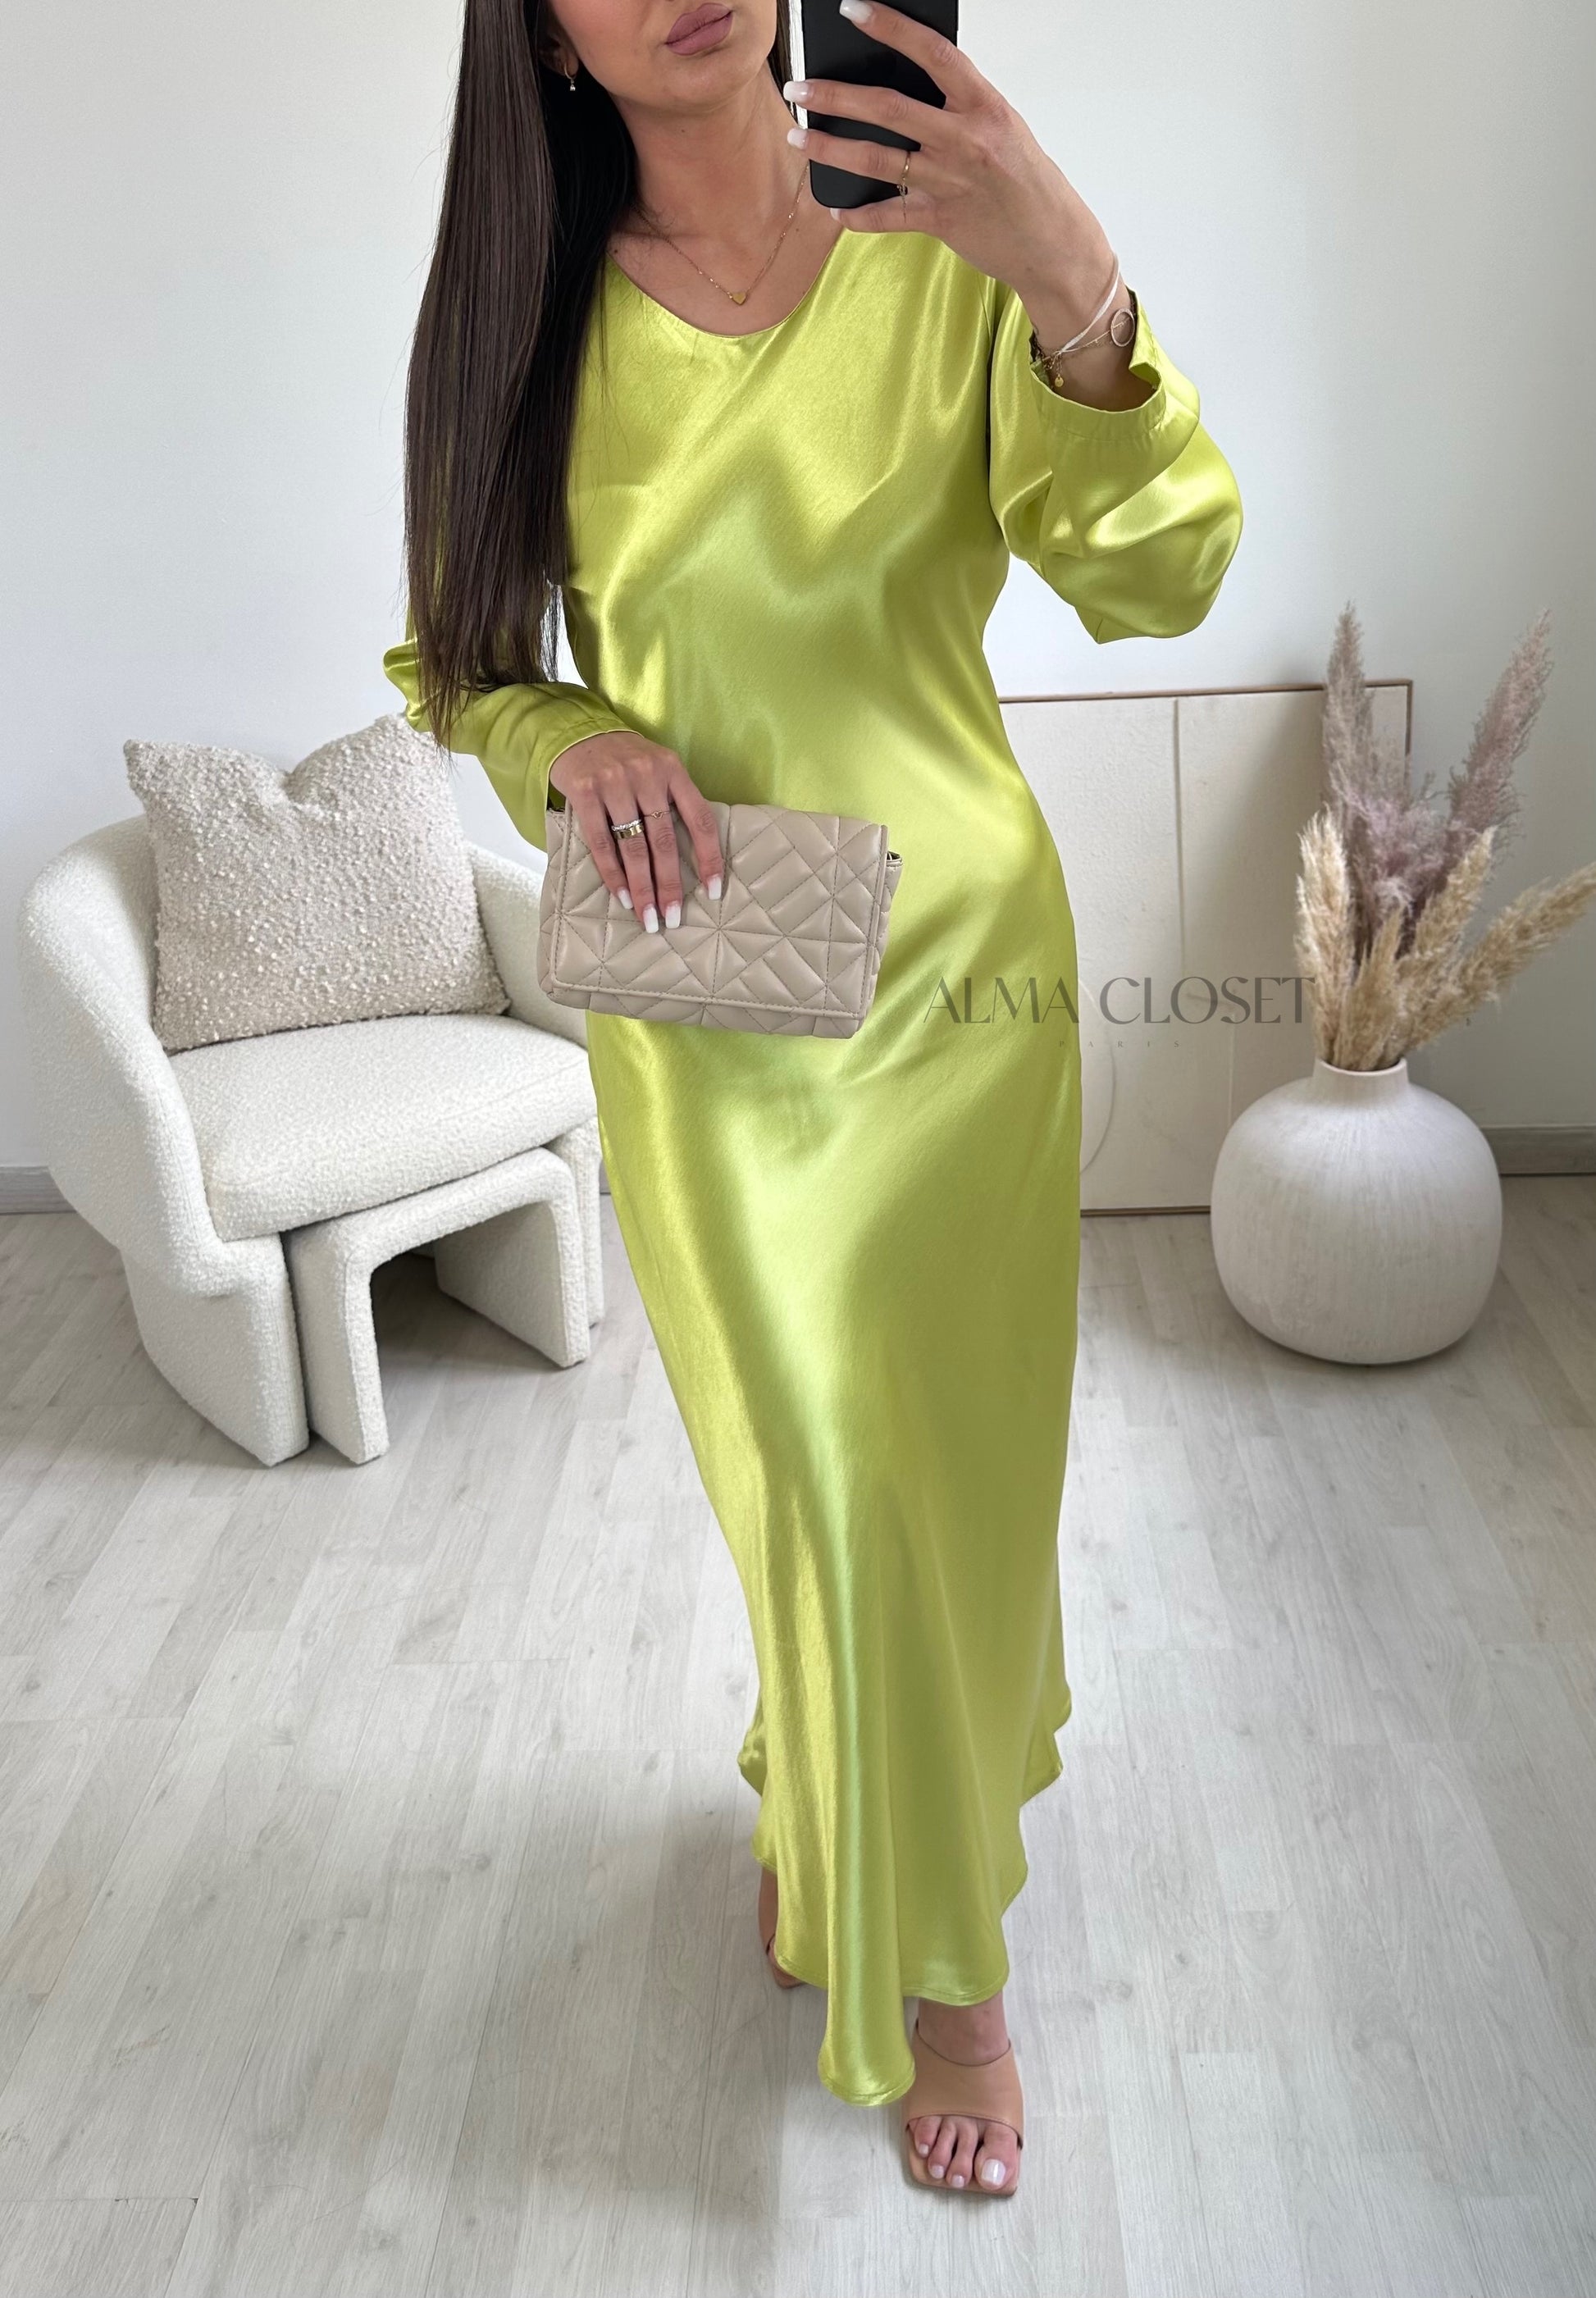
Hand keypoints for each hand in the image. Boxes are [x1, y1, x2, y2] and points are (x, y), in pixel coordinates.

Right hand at [549, 731, 724, 932]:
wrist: (578, 732)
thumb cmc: (625, 760)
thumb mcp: (658, 769)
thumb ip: (675, 801)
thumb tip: (693, 858)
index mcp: (673, 770)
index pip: (700, 819)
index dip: (709, 858)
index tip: (713, 891)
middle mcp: (646, 775)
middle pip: (665, 841)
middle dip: (670, 885)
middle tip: (672, 917)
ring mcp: (614, 783)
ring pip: (634, 847)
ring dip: (642, 887)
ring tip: (648, 916)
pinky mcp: (585, 792)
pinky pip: (601, 843)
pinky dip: (613, 873)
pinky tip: (622, 896)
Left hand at [782, 1, 1124, 361]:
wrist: (1053, 243)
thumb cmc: (1027, 180)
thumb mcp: (1000, 128)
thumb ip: (958, 107)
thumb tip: (906, 87)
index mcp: (985, 106)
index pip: (933, 54)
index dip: (891, 28)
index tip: (853, 10)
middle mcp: (966, 140)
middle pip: (890, 108)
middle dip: (837, 95)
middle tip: (799, 87)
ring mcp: (951, 183)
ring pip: (878, 160)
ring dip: (830, 147)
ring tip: (798, 135)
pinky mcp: (941, 222)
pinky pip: (890, 216)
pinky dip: (860, 216)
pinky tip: (835, 211)